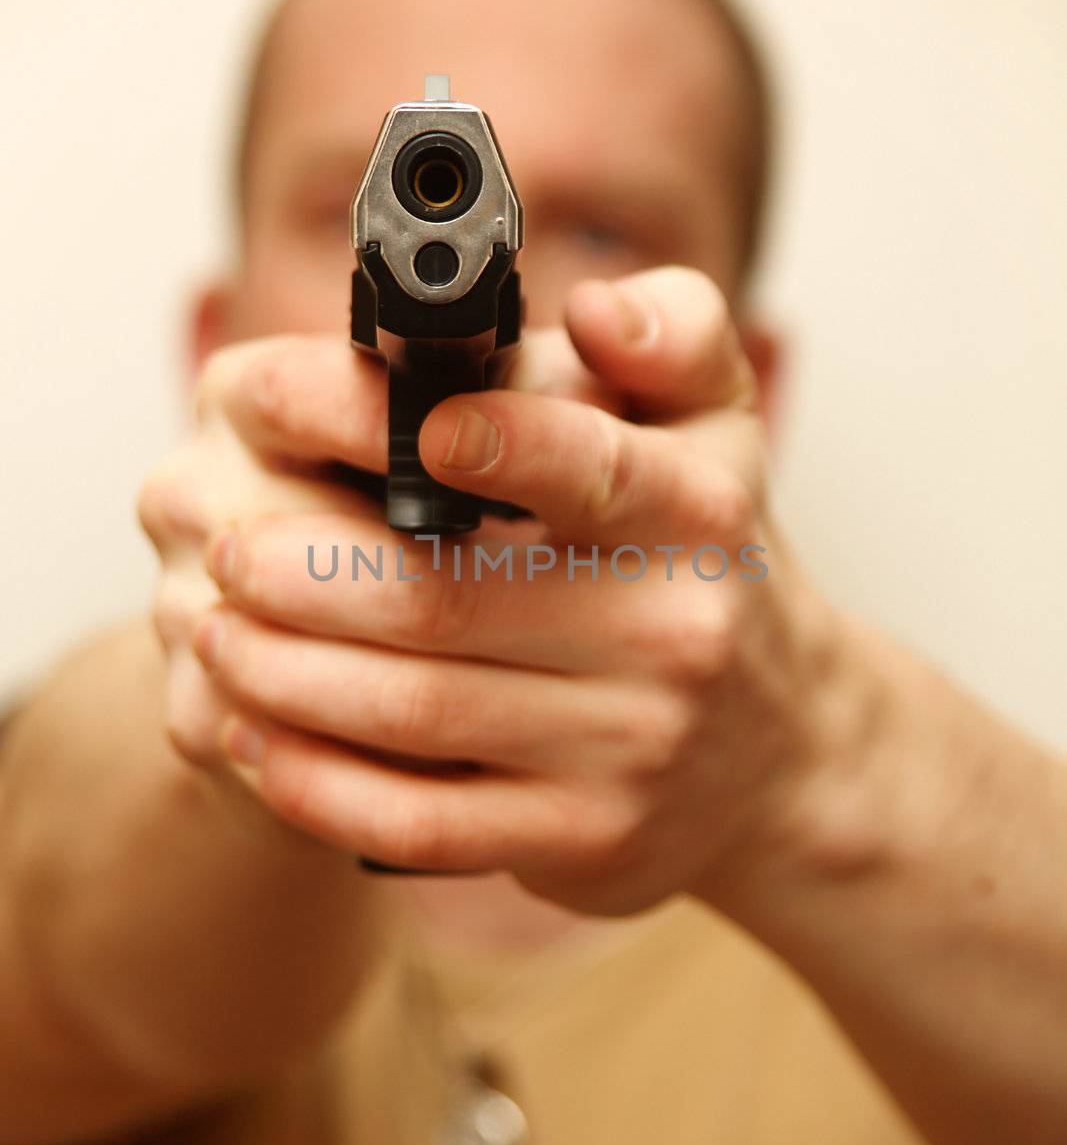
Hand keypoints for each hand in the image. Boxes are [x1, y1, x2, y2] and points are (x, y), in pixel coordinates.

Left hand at [186, 268, 838, 913]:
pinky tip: (255, 739)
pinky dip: (318, 782)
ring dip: (286, 675)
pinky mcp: (582, 838)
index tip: (372, 423)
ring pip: (416, 713)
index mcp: (697, 512)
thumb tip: (598, 307)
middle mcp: (673, 633)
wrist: (782, 753)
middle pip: (446, 601)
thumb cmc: (709, 566)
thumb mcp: (722, 430)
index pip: (583, 465)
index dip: (479, 442)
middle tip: (226, 546)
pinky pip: (422, 821)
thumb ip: (676, 332)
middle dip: (307, 572)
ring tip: (214, 630)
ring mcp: (628, 749)